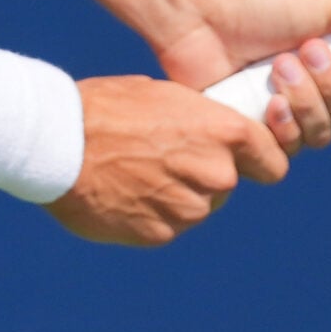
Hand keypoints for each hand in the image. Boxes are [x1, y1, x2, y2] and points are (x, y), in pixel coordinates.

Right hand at [45, 75, 288, 245]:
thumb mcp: (165, 96)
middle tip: (163, 158)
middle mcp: (215, 173)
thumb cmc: (106, 107)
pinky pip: (166, 226)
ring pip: (196, 207)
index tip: (248, 163)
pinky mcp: (160, 234)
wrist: (58, 142)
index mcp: (222, 132)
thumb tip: (213, 139)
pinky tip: (122, 192)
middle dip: (203, 175)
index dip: (260, 162)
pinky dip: (150, 214)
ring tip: (135, 172)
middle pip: (227, 184)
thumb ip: (200, 124)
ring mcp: (188, 208)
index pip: (272, 163)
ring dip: (175, 196)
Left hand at [153, 0, 330, 154]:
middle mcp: (324, 97)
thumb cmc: (270, 5)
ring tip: (278, 66)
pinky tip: (267, 102)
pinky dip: (283, 126)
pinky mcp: (260, 138)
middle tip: (302, 50)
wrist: (207, 16)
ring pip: (324, 137)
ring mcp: (292, 119)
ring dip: (305, 99)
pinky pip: (289, 157)